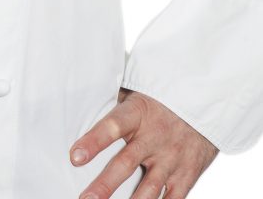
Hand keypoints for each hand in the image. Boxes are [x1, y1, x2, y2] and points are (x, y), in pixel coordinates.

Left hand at [69, 86, 218, 198]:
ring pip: (148, 188)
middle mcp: (154, 137)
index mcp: (138, 113)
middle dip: (105, 184)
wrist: (205, 103)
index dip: (94, 141)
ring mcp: (172, 159)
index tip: (75, 156)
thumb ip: (115, 102)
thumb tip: (84, 99)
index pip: (113, 126)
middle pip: (126, 163)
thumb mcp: (138, 91)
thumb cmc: (161, 98)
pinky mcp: (186, 175)